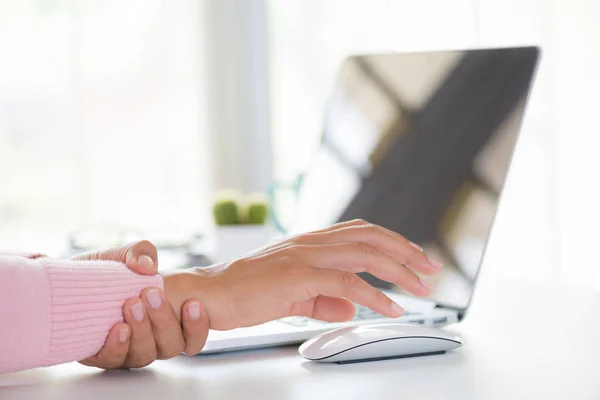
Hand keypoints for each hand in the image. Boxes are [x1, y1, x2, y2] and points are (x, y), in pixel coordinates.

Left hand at [74, 241, 209, 368]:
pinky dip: (118, 345)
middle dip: (165, 319)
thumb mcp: (127, 254)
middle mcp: (152, 340)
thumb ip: (142, 252)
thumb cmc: (106, 272)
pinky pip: (115, 360)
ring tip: (132, 304)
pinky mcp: (102, 355)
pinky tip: (118, 328)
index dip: (198, 326)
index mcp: (167, 321)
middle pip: (171, 345)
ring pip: (146, 354)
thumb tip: (147, 265)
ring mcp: (129, 350)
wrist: (67, 281)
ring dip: (143, 330)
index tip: (193, 303)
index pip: (193, 337)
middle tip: (152, 293)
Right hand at [163, 219, 441, 329]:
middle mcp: (311, 242)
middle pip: (371, 236)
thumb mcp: (294, 295)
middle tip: (430, 267)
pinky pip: (347, 282)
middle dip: (406, 250)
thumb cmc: (246, 292)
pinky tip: (391, 308)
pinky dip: (375, 295)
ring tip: (421, 288)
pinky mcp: (299, 275)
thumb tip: (351, 304)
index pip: (360, 231)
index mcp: (310, 242)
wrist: (211, 294)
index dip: (392, 240)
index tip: (414, 256)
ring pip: (366, 254)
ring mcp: (305, 255)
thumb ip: (323, 298)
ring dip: (399, 271)